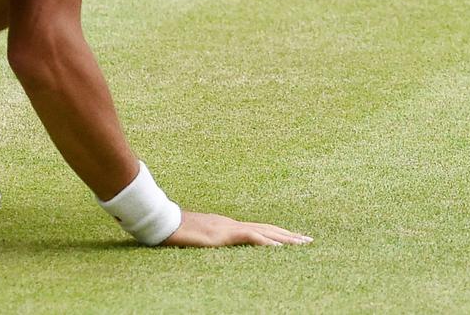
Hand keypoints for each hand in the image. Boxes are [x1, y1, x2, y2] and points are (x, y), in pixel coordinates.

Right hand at [161, 210, 313, 246]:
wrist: (160, 221)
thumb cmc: (173, 230)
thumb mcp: (194, 238)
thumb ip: (205, 239)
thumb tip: (210, 244)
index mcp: (226, 225)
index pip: (257, 229)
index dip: (276, 234)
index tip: (292, 238)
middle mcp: (231, 224)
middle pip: (266, 229)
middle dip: (288, 235)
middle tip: (308, 240)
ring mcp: (227, 228)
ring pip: (263, 232)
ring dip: (285, 238)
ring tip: (302, 244)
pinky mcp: (222, 235)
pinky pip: (249, 237)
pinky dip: (266, 242)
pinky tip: (279, 247)